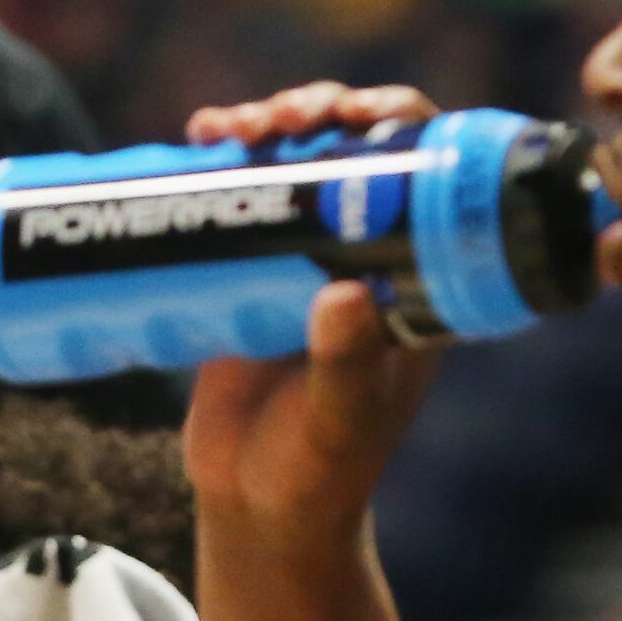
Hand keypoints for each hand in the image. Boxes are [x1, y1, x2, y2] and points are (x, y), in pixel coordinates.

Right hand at [178, 82, 460, 547]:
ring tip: (221, 129)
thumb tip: (345, 295)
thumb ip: (346, 366)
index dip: (395, 123)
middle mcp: (366, 255)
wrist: (257, 509)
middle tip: (276, 118)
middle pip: (356, 148)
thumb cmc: (318, 474)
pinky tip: (196, 140)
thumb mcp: (338, 423)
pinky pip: (241, 196)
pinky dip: (220, 160)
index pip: (425, 173)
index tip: (351, 113)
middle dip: (318, 110)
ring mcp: (304, 259)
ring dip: (264, 124)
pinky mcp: (248, 271)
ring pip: (295, 161)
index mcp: (416, 278)